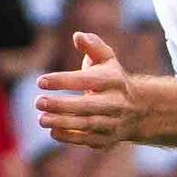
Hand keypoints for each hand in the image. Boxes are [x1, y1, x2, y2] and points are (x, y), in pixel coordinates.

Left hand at [33, 27, 149, 145]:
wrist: (139, 110)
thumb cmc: (112, 80)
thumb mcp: (107, 60)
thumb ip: (93, 46)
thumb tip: (77, 36)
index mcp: (114, 80)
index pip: (87, 80)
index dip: (63, 81)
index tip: (40, 81)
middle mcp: (116, 103)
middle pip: (87, 106)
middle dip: (61, 105)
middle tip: (37, 102)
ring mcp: (113, 123)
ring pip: (87, 125)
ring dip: (62, 122)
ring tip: (41, 118)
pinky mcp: (107, 139)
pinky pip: (87, 140)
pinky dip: (69, 137)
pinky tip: (53, 130)